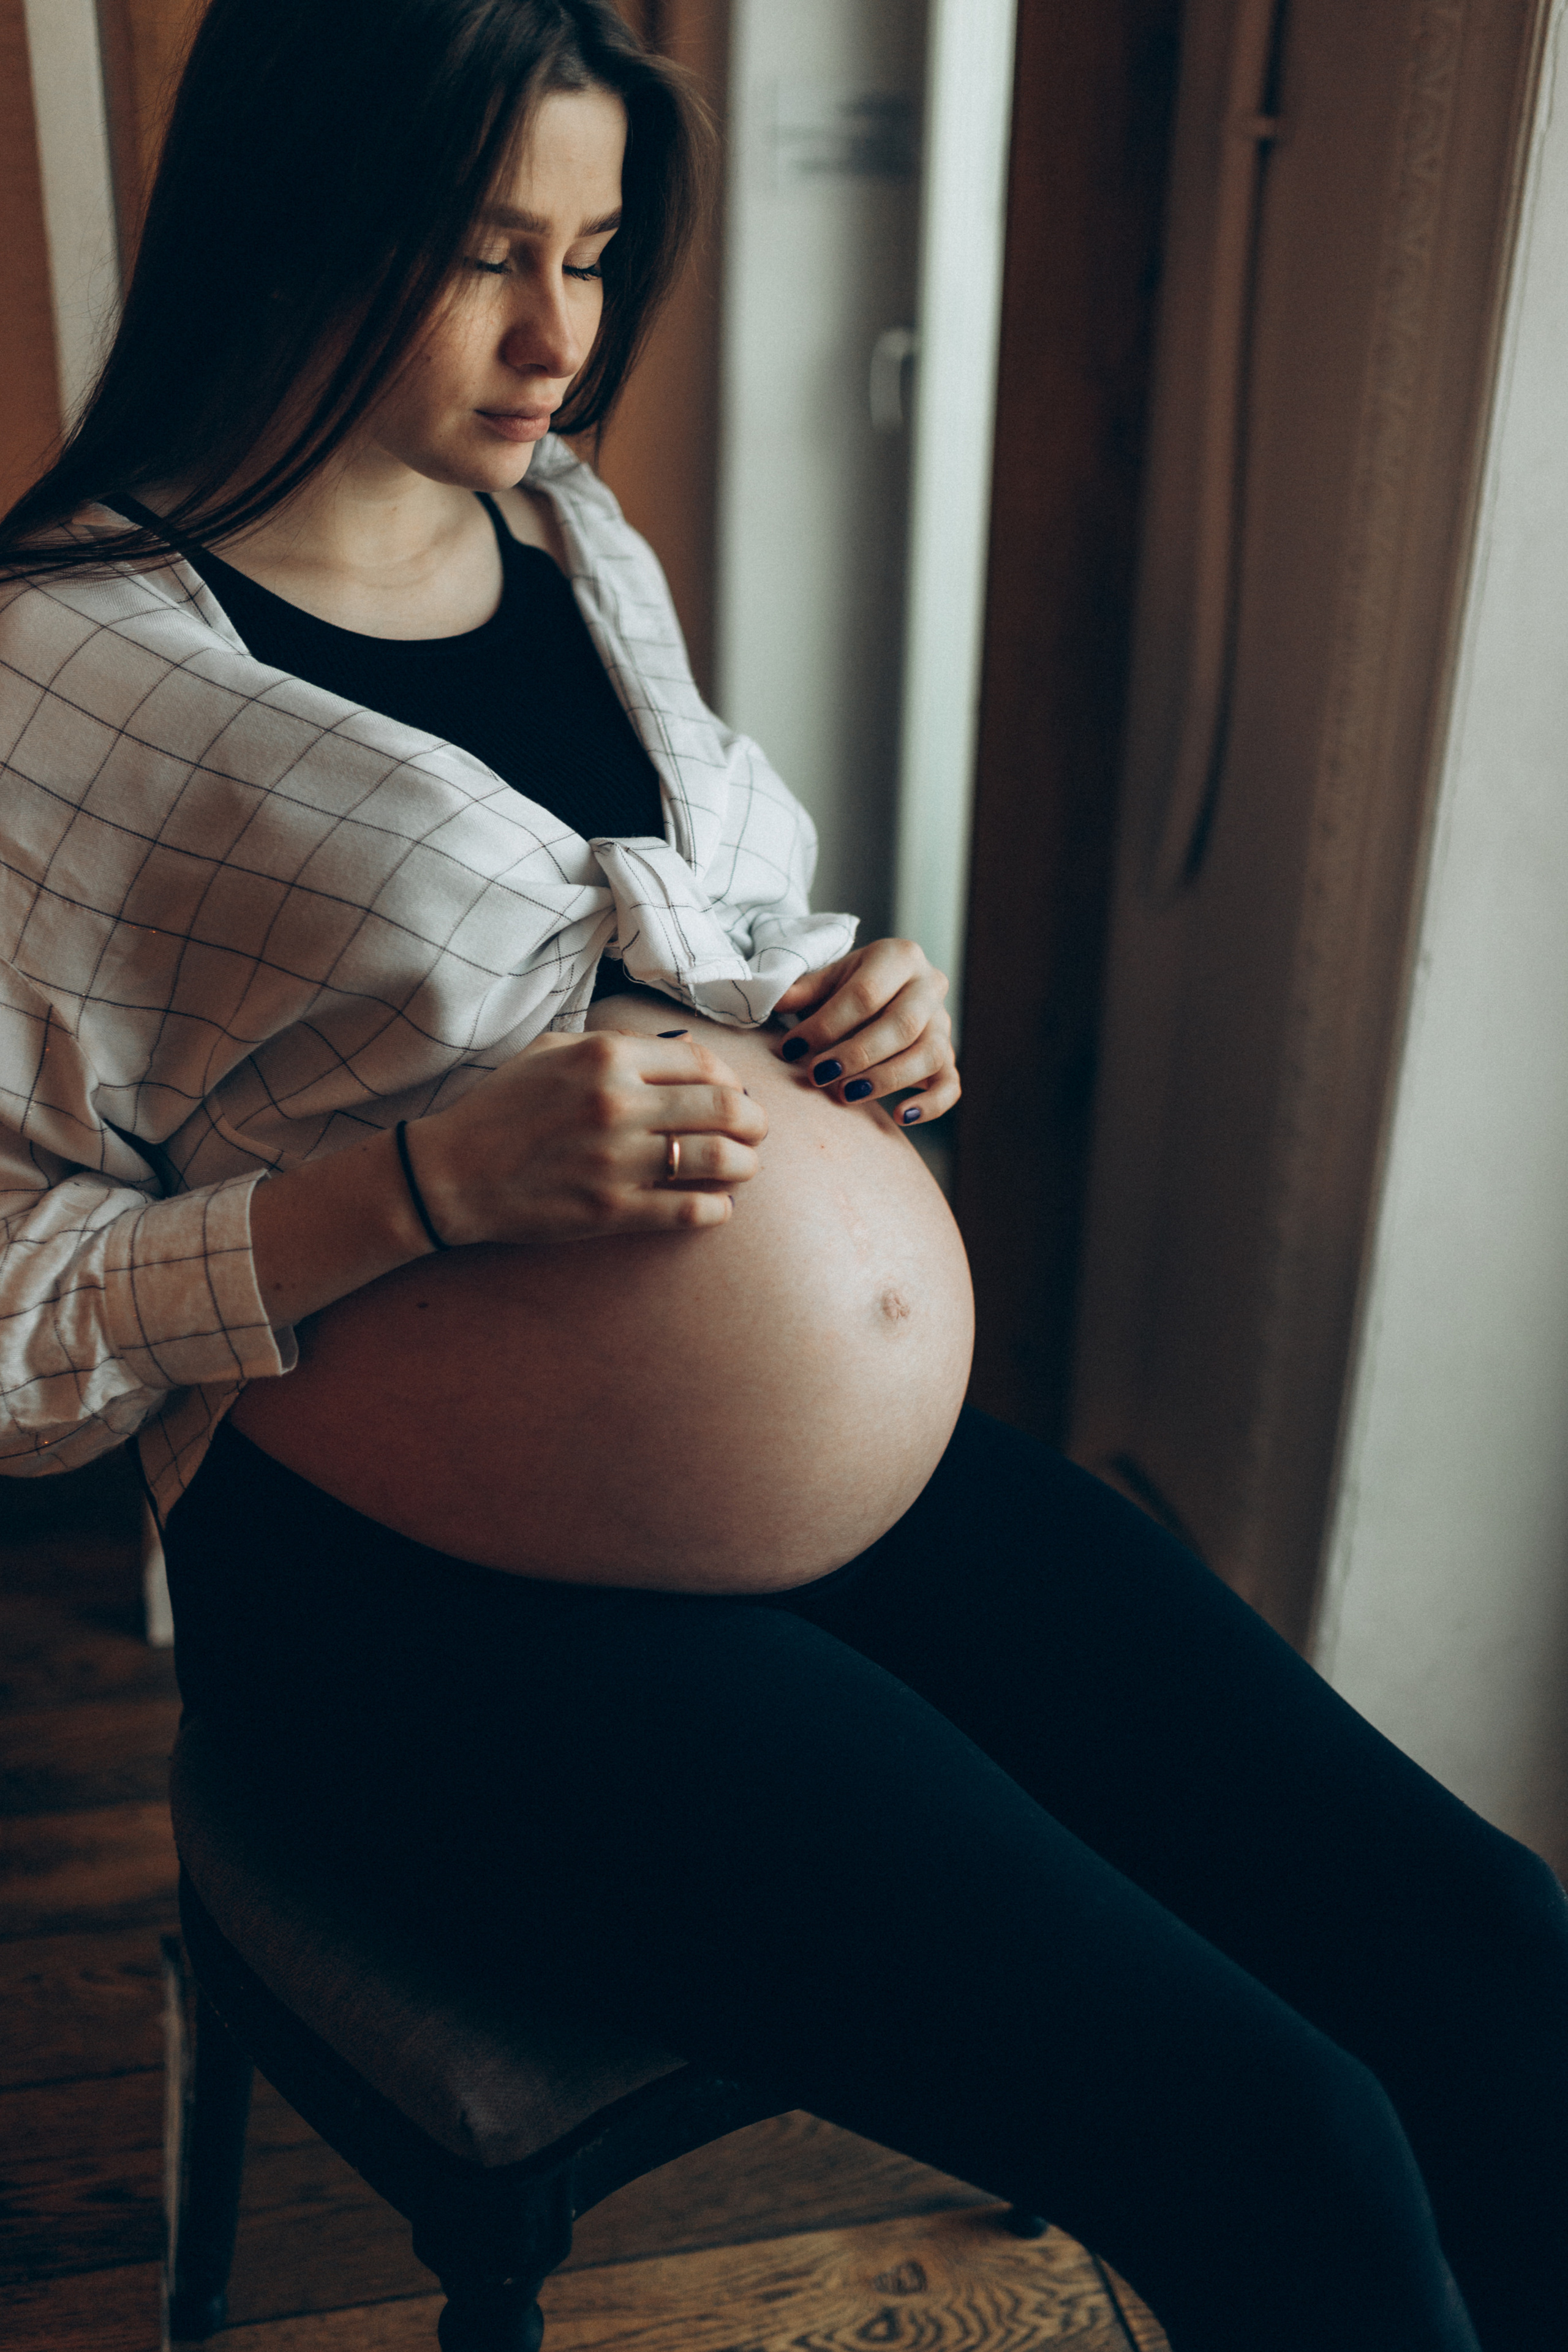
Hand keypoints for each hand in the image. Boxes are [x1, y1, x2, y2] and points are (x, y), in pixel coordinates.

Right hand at [406, 1029, 766, 1246]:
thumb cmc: (501, 1109)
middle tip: (756, 1130)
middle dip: (754, 1121)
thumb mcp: (550, 1053)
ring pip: (719, 1158)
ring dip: (745, 1164)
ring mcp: (617, 1159)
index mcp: (606, 1057)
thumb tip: (679, 1051)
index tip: (735, 1092)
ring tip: (744, 1166)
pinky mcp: (612, 1209)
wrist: (451, 1174)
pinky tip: (718, 1205)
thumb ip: (614, 1045)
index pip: (702, 1062)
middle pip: (725, 1107)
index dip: (731, 1078)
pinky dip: (717, 1208)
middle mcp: (618, 1103)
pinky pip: (690, 1209)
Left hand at [772, 939, 958, 1125]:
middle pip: (902, 1025)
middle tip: (818, 1076)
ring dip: (887, 1079)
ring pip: (929, 1054)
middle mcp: (930, 986)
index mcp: (900, 956)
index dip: (827, 1024)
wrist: (881, 991)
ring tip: (847, 1095)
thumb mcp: (825, 979)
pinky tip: (901, 1116)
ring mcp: (943, 1023)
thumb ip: (802, 991)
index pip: (866, 993)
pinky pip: (951, 1084)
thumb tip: (775, 1001)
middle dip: (857, 1054)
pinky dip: (931, 1104)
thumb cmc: (847, 987)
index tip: (793, 1048)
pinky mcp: (949, 1057)